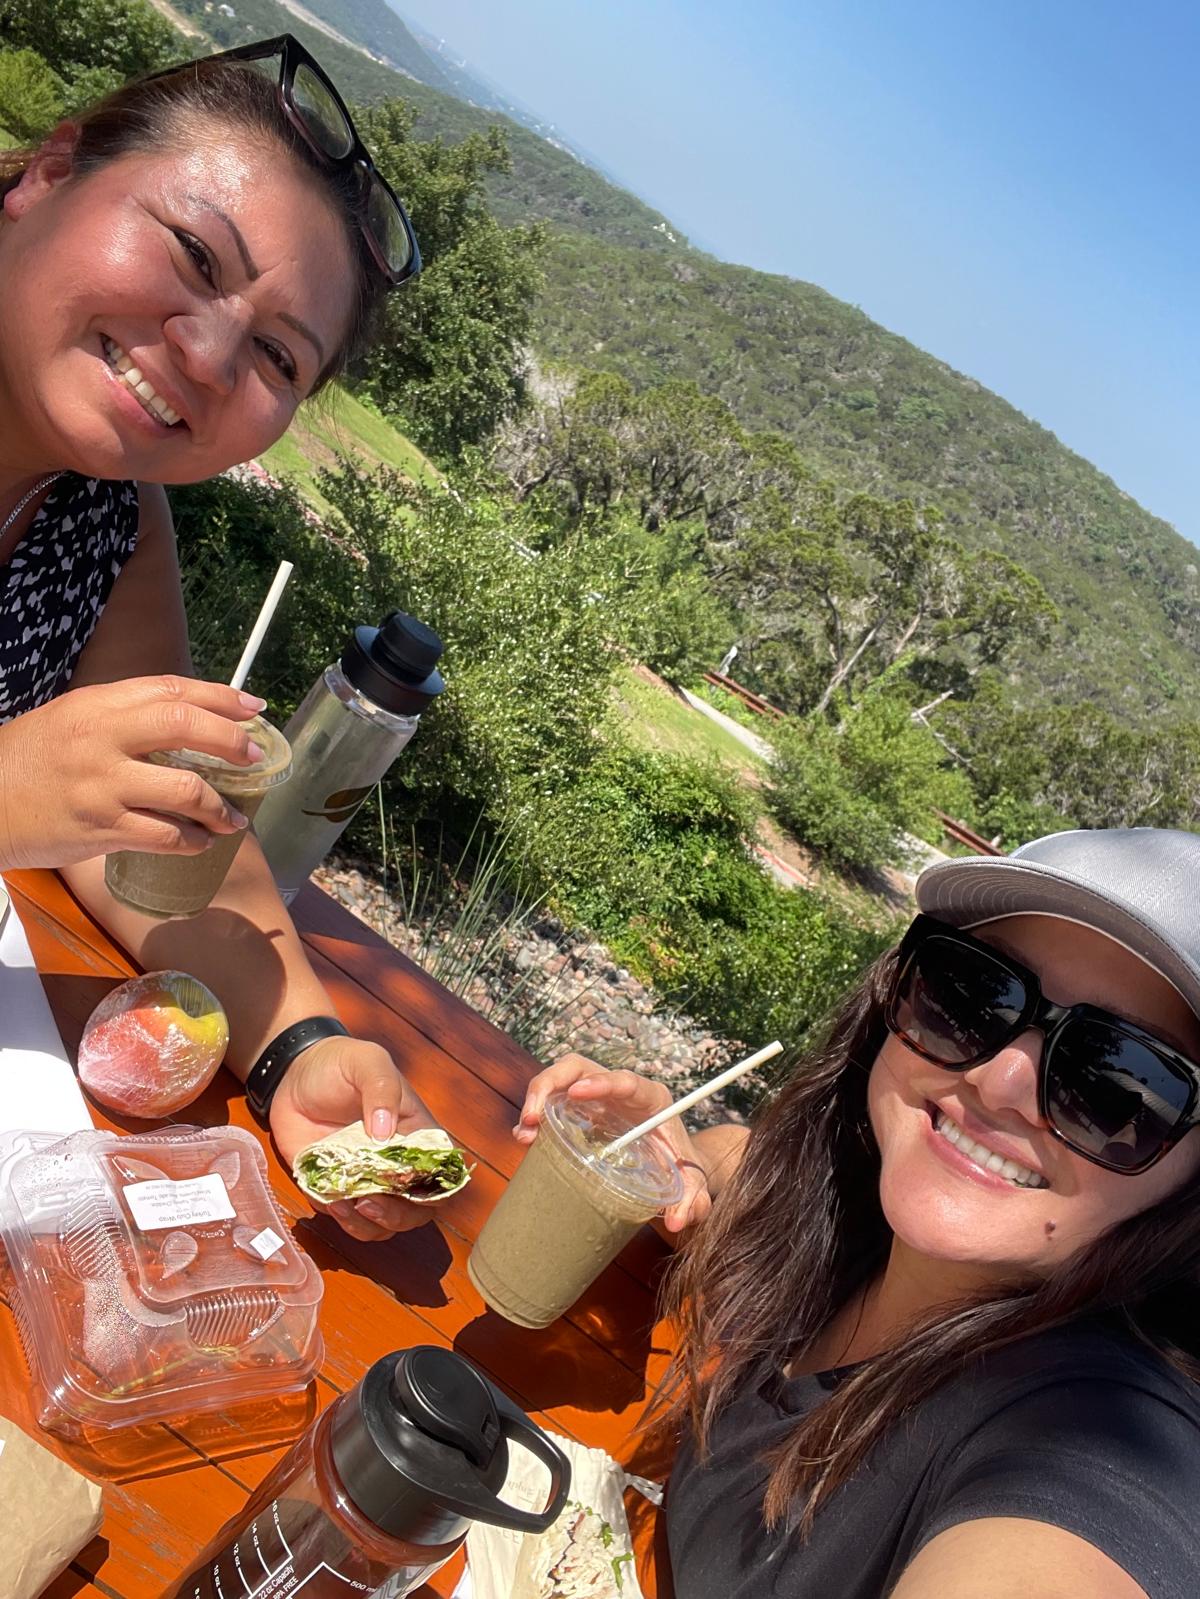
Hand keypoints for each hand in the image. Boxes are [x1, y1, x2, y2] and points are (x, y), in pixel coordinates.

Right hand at [0, 674, 266, 869]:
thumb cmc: (29, 762)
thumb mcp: (71, 719)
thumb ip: (123, 715)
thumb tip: (189, 718)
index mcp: (96, 706)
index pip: (170, 689)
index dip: (220, 697)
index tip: (254, 708)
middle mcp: (101, 738)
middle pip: (184, 726)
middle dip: (231, 741)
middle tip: (254, 757)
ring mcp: (102, 785)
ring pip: (185, 789)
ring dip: (220, 807)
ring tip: (232, 818)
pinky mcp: (100, 828)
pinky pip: (164, 835)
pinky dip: (192, 840)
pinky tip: (200, 841)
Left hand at [269, 1034, 442, 1240]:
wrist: (294, 1072)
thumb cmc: (341, 1063)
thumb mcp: (367, 1062)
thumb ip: (381, 1089)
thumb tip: (385, 1132)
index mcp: (416, 1135)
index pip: (441, 1177)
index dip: (431, 1193)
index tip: (405, 1188)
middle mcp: (395, 1165)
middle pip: (415, 1211)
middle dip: (396, 1217)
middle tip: (369, 1205)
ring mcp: (365, 1180)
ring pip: (382, 1225)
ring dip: (367, 1225)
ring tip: (344, 1205)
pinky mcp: (334, 1188)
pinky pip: (345, 1219)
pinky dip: (341, 1220)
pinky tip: (329, 1202)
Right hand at [515, 1053, 711, 1232]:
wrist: (676, 1164)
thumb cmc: (684, 1167)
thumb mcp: (692, 1182)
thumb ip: (694, 1199)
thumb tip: (678, 1221)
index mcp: (650, 1098)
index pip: (625, 1080)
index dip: (602, 1082)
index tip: (577, 1093)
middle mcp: (620, 1090)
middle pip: (579, 1067)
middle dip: (550, 1084)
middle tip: (532, 1117)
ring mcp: (597, 1098)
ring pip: (560, 1080)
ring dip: (536, 1099)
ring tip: (524, 1133)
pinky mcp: (581, 1111)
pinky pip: (553, 1102)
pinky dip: (536, 1117)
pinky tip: (525, 1139)